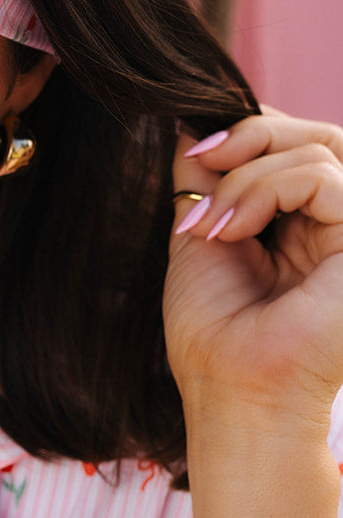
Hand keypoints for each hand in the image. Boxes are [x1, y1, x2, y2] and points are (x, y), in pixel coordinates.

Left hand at [164, 105, 342, 421]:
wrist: (233, 393)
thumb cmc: (216, 333)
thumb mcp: (203, 235)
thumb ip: (207, 180)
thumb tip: (189, 124)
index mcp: (309, 226)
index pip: (298, 145)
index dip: (251, 130)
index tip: (197, 153)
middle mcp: (341, 227)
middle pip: (318, 136)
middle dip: (252, 135)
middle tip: (203, 163)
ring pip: (320, 148)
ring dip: (248, 175)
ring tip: (214, 224)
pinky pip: (325, 177)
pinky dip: (268, 189)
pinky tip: (233, 230)